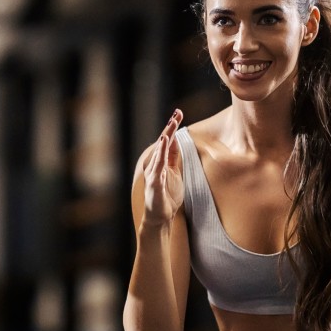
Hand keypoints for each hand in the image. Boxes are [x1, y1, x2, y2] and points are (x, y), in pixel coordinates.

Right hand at [142, 109, 184, 223]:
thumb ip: (172, 157)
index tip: (178, 113)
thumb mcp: (173, 171)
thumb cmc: (166, 195)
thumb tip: (175, 140)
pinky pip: (157, 168)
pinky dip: (159, 157)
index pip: (167, 141)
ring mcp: (153, 174)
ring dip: (164, 139)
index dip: (172, 127)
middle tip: (176, 114)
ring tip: (170, 127)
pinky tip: (163, 147)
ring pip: (159, 153)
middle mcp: (154, 165)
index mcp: (160, 162)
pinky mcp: (154, 184)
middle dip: (169, 128)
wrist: (160, 216)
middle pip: (162, 143)